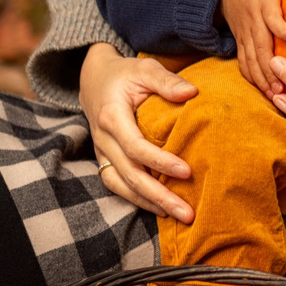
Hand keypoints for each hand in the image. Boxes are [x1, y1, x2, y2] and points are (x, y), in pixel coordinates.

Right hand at [78, 42, 196, 223]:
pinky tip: (160, 208)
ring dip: (149, 204)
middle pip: (130, 175)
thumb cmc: (124, 74)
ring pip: (121, 186)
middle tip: (187, 212)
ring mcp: (101, 152)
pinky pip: (117, 185)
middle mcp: (103, 139)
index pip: (135, 146)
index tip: (187, 171)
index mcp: (111, 116)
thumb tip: (192, 93)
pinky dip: (136, 199)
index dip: (160, 161)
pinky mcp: (105, 160)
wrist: (93, 79)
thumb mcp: (144, 69)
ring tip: (178, 215)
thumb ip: (167, 81)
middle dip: (158, 196)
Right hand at [220, 0, 285, 94]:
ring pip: (250, 60)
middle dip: (271, 68)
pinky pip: (243, 63)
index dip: (283, 31)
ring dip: (262, 79)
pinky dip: (253, 79)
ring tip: (276, 96)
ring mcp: (244, 34)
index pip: (273, 18)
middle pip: (260, 47)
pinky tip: (266, 94)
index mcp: (263, 2)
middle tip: (285, 86)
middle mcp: (252, 20)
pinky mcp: (239, 43)